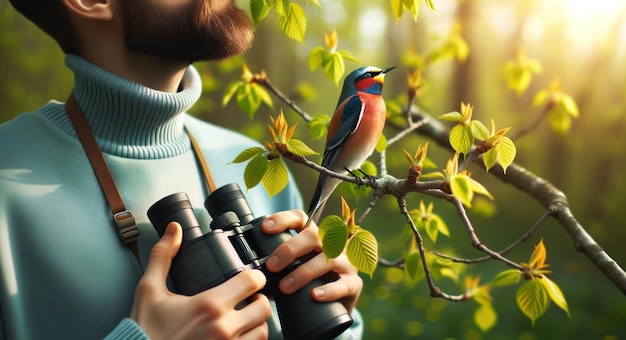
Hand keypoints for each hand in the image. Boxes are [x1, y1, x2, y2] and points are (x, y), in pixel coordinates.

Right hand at [130, 222, 270, 339]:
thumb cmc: (145, 331)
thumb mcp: (149, 290)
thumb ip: (162, 256)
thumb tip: (173, 230)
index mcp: (210, 305)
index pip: (252, 282)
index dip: (255, 276)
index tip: (250, 277)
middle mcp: (224, 328)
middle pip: (264, 308)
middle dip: (259, 299)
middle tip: (248, 298)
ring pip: (262, 331)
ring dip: (257, 322)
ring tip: (244, 318)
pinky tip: (237, 335)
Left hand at [261, 210, 362, 312]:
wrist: (334, 309)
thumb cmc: (309, 285)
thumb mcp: (294, 270)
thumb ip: (278, 268)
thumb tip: (251, 273)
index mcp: (315, 238)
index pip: (301, 219)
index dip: (283, 219)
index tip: (265, 228)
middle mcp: (333, 245)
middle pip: (315, 236)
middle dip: (290, 249)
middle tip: (272, 266)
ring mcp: (346, 263)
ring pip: (329, 259)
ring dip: (304, 272)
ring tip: (285, 287)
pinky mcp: (354, 284)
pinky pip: (344, 284)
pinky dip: (329, 290)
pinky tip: (314, 295)